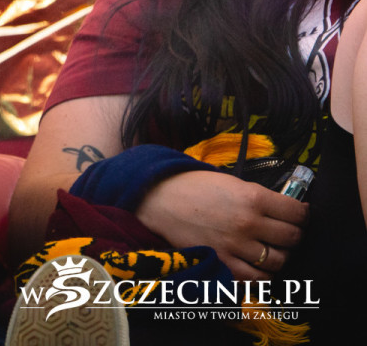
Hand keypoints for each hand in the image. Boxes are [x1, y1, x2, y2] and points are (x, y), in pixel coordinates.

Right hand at [135, 170, 306, 280]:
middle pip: (292, 238)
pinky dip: (261, 274)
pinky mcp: (223, 262)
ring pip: (279, 261)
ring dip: (278, 256)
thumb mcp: (231, 182)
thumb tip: (285, 209)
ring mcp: (237, 245)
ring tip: (268, 249)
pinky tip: (256, 265)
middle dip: (292, 235)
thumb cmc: (193, 186)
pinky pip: (257, 278)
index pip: (298, 214)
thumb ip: (258, 196)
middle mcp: (249, 222)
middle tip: (282, 232)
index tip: (297, 216)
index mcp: (254, 197)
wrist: (157, 199)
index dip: (302, 215)